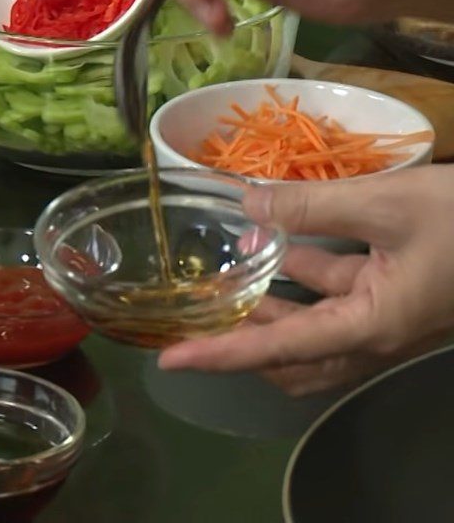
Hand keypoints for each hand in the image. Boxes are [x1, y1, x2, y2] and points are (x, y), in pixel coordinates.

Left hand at [158, 165, 453, 395]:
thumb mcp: (388, 204)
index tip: (172, 362)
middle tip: (192, 316)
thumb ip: (312, 206)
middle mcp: (372, 334)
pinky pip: (333, 297)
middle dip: (240, 337)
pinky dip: (300, 278)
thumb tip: (246, 202)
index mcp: (371, 326)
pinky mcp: (391, 294)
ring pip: (309, 328)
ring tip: (224, 277)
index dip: (222, 356)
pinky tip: (278, 243)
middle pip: (290, 355)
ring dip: (267, 306)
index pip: (279, 349)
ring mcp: (383, 317)